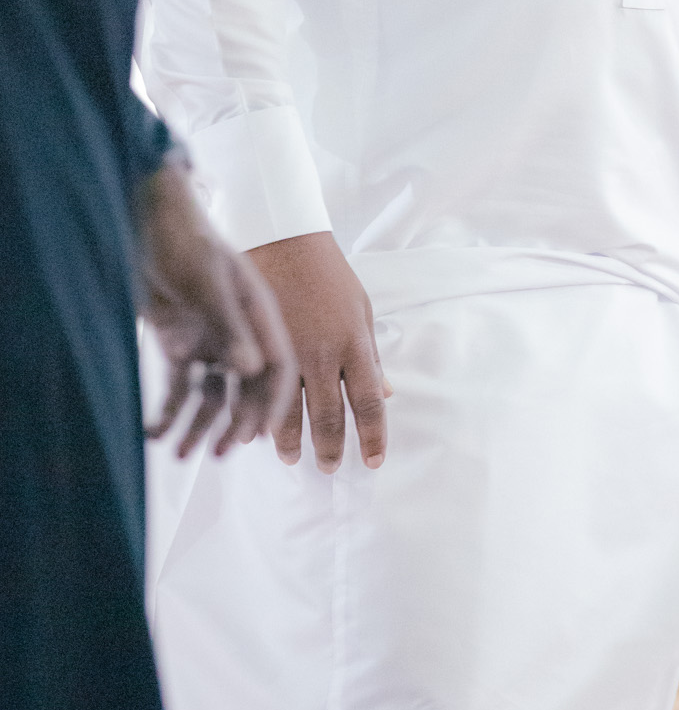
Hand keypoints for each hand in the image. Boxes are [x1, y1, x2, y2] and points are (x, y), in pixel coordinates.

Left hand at [140, 160, 295, 457]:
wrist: (149, 222)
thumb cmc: (188, 242)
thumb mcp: (209, 282)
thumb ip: (231, 327)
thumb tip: (250, 372)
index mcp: (259, 315)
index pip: (277, 367)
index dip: (271, 403)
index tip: (258, 435)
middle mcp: (239, 333)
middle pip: (246, 388)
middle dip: (234, 422)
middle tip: (219, 452)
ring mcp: (210, 340)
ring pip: (211, 395)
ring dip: (198, 425)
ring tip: (181, 454)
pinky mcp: (180, 345)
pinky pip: (177, 387)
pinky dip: (168, 412)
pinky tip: (155, 434)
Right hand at [246, 233, 389, 473]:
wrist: (286, 241)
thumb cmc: (330, 276)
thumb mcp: (361, 311)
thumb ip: (372, 356)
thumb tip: (388, 394)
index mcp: (354, 344)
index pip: (369, 403)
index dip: (373, 437)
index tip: (373, 461)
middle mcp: (322, 354)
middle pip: (329, 416)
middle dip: (331, 448)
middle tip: (330, 468)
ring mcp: (288, 352)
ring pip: (289, 411)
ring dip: (291, 441)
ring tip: (292, 459)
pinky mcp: (259, 347)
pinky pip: (260, 391)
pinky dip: (262, 414)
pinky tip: (261, 430)